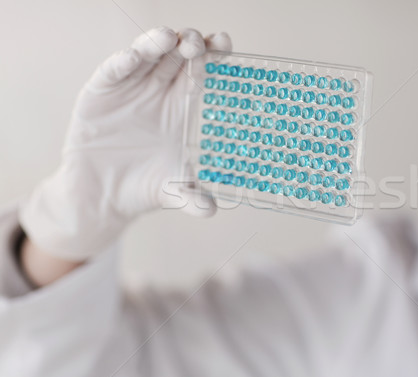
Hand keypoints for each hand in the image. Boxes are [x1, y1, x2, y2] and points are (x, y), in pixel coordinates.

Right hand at [19, 27, 231, 260]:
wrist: (104, 197)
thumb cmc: (145, 187)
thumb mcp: (172, 191)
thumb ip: (191, 198)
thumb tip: (211, 212)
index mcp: (182, 105)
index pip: (201, 71)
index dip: (213, 54)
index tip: (224, 42)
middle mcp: (158, 90)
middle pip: (176, 56)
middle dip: (188, 45)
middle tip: (197, 43)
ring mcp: (129, 88)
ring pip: (145, 56)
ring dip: (155, 43)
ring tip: (167, 38)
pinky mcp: (100, 94)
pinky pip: (111, 73)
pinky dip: (120, 64)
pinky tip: (130, 59)